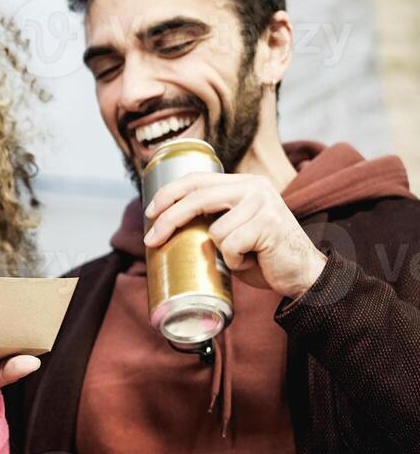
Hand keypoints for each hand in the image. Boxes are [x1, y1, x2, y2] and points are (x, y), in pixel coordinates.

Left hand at [144, 172, 326, 299]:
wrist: (303, 274)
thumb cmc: (262, 256)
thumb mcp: (233, 230)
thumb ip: (211, 219)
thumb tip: (163, 226)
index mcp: (243, 183)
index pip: (197, 180)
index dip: (169, 194)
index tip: (149, 211)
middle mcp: (254, 187)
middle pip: (198, 197)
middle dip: (168, 219)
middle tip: (151, 240)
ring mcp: (263, 203)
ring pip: (215, 230)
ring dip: (222, 252)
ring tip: (244, 255)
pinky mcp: (269, 223)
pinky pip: (231, 245)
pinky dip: (236, 261)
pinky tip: (254, 260)